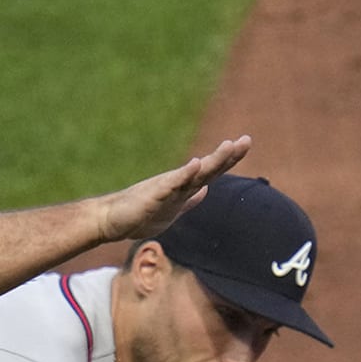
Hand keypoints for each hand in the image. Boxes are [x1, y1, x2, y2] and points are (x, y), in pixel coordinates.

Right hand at [95, 133, 254, 241]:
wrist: (114, 221)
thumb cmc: (142, 215)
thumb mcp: (174, 209)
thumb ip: (190, 199)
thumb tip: (206, 190)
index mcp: (185, 188)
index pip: (212, 171)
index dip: (230, 159)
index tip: (245, 142)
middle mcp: (178, 184)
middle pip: (209, 169)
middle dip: (228, 155)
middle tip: (247, 140)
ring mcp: (167, 188)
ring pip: (194, 174)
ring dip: (212, 161)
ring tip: (228, 146)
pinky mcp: (153, 196)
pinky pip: (171, 184)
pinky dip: (184, 174)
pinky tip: (196, 164)